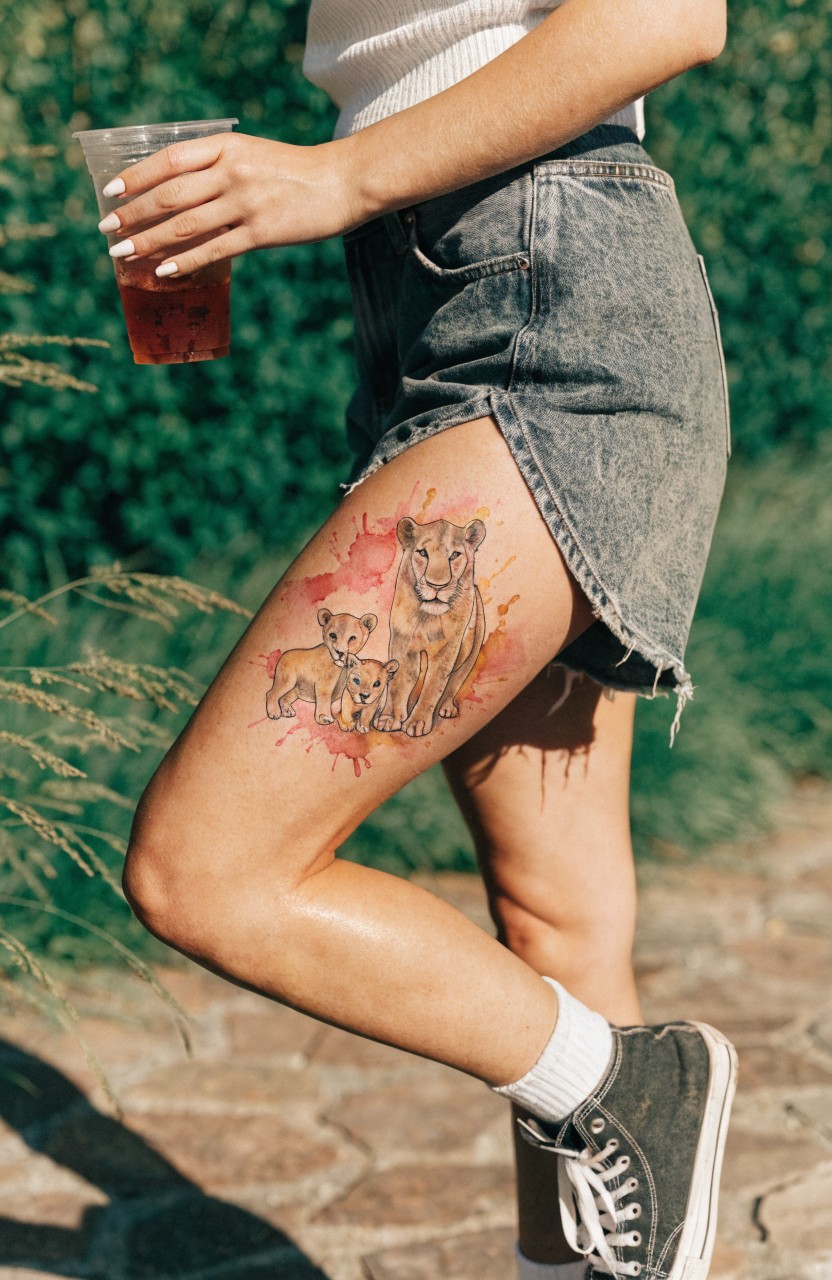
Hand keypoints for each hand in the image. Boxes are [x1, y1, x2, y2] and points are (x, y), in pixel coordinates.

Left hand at [97, 132, 362, 278]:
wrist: (341, 183)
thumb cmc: (294, 171)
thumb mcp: (251, 154)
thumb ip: (217, 166)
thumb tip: (176, 191)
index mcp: (225, 147)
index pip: (168, 160)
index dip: (135, 177)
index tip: (110, 192)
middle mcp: (231, 172)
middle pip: (169, 195)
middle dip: (133, 214)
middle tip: (107, 230)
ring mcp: (245, 203)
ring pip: (185, 225)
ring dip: (149, 241)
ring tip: (123, 254)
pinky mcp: (260, 233)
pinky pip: (214, 250)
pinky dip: (185, 261)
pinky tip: (163, 271)